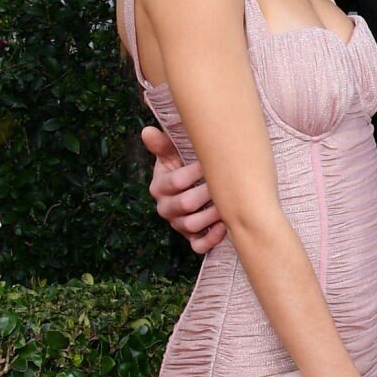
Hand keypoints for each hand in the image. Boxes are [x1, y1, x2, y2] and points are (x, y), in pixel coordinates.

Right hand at [142, 124, 226, 253]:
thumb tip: (147, 131)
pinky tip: (223, 227)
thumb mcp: (173, 156)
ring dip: (212, 215)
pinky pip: (198, 246)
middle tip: (225, 184)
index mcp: (159, 187)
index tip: (209, 164)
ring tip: (228, 204)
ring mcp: (178, 225)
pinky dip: (211, 239)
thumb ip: (163, 146)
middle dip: (206, 193)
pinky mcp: (190, 240)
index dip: (194, 173)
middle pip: (184, 204)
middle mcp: (165, 208)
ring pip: (192, 225)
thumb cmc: (185, 169)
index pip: (174, 182)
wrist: (194, 190)